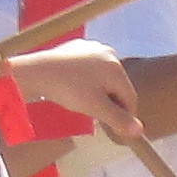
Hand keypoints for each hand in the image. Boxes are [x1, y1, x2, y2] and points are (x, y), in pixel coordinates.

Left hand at [7, 38, 143, 144]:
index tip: (115, 129)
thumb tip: (140, 130)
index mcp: (116, 67)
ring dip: (99, 91)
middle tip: (96, 116)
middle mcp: (108, 53)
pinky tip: (74, 87)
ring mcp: (92, 47)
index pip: (130, 97)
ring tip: (83, 102)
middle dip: (111, 102)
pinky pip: (89, 67)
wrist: (36, 71)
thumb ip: (118, 119)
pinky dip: (86, 79)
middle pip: (117, 85)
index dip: (125, 116)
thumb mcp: (95, 108)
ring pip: (103, 76)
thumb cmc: (68, 90)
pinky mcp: (77, 46)